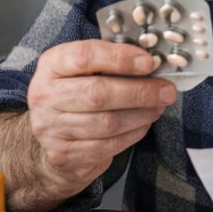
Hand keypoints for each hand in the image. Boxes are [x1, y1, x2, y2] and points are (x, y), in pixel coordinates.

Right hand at [24, 40, 176, 202]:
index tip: (149, 62)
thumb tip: (150, 61)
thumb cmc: (75, 93)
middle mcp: (45, 96)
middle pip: (98, 94)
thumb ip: (110, 60)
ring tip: (158, 107)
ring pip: (107, 123)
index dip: (120, 58)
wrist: (49, 138)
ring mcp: (52, 128)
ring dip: (141, 115)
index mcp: (52, 65)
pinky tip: (143, 124)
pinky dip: (133, 134)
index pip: (84, 56)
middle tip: (167, 91)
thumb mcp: (82, 69)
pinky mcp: (64, 154)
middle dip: (140, 92)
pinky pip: (108, 145)